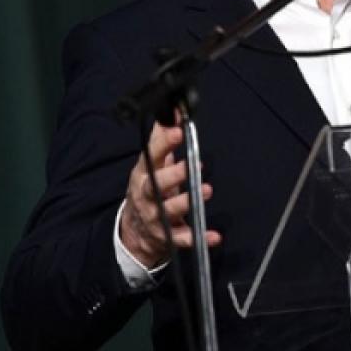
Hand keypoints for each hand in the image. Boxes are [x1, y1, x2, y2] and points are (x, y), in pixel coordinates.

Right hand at [119, 120, 220, 267]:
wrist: (136, 230)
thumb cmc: (149, 189)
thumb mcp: (150, 164)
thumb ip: (162, 139)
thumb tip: (173, 112)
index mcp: (144, 174)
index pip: (151, 156)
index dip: (163, 143)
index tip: (177, 131)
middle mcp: (148, 196)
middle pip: (156, 185)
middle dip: (173, 175)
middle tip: (191, 166)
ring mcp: (156, 217)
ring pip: (169, 210)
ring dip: (187, 201)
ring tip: (206, 191)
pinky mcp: (168, 237)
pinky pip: (184, 238)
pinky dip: (199, 237)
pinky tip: (214, 236)